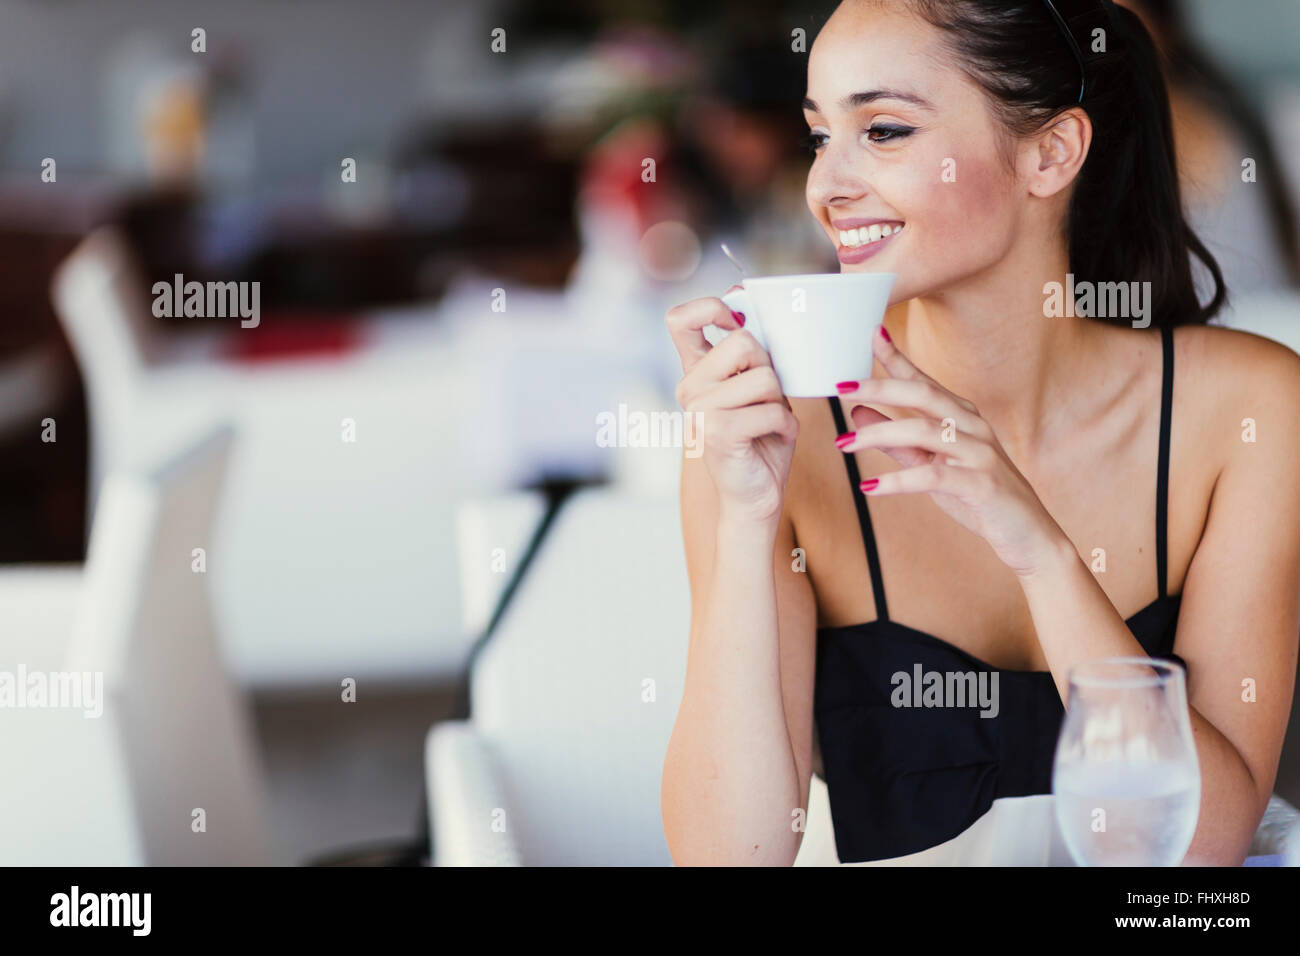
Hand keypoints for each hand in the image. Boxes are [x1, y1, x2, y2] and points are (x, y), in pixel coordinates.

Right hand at [666, 292, 798, 523]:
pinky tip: (776, 437)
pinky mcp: (718, 433)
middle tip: (767, 396)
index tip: (738, 322)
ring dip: (781, 400)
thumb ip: (751, 354)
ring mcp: (700, 411)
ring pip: (764, 377)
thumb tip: (752, 305)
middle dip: (770, 366)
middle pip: (742, 341)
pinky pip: (771, 409)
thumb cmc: (761, 440)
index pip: (679, 319)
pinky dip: (786, 425)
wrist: (754, 498)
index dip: (712, 307)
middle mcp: (690, 388)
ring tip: (771, 421)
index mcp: (696, 373)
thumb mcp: (757, 388)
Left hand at [835, 325, 1067, 575]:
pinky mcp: (982, 484)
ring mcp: (981, 453)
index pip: (924, 380)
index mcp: (962, 416)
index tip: (871, 334)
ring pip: (925, 431)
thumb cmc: (977, 495)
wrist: (1028, 534)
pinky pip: (934, 475)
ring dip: (879, 434)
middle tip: (841, 388)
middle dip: (880, 387)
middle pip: (924, 394)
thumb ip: (896, 440)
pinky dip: (898, 479)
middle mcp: (973, 426)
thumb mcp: (931, 463)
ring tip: (843, 443)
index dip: (897, 357)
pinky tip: (869, 485)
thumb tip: (858, 413)